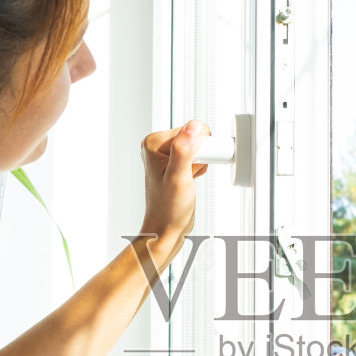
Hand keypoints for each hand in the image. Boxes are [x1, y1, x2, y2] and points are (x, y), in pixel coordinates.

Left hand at [138, 120, 209, 268]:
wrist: (166, 229)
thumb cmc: (168, 210)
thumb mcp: (178, 178)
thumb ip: (184, 150)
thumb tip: (193, 126)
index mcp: (153, 143)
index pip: (190, 128)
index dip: (201, 146)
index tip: (198, 164)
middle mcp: (157, 146)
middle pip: (194, 135)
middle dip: (202, 154)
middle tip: (193, 173)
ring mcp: (166, 155)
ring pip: (197, 145)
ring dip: (202, 161)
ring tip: (191, 178)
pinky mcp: (174, 162)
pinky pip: (196, 155)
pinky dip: (199, 166)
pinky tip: (192, 179)